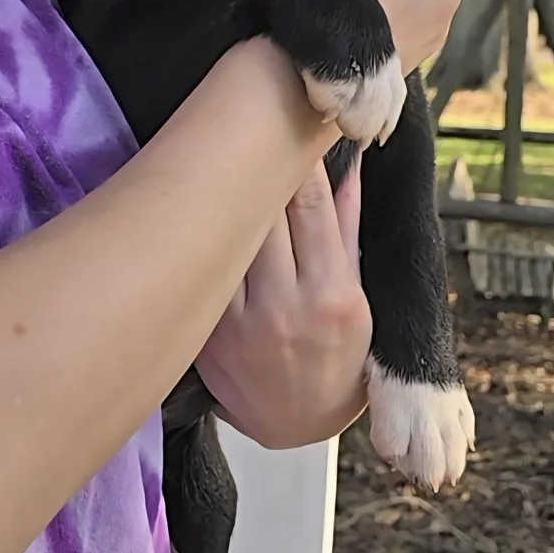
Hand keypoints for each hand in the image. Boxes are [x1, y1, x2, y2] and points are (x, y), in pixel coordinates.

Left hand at [196, 158, 370, 448]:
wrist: (296, 423)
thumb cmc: (337, 356)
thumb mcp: (359, 295)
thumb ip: (347, 227)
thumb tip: (348, 165)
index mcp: (332, 294)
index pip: (310, 208)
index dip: (297, 164)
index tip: (285, 130)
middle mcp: (284, 308)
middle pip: (263, 215)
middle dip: (254, 171)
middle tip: (246, 131)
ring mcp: (240, 323)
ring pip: (225, 237)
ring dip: (221, 196)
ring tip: (217, 160)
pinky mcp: (208, 334)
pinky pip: (202, 272)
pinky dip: (200, 239)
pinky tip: (194, 211)